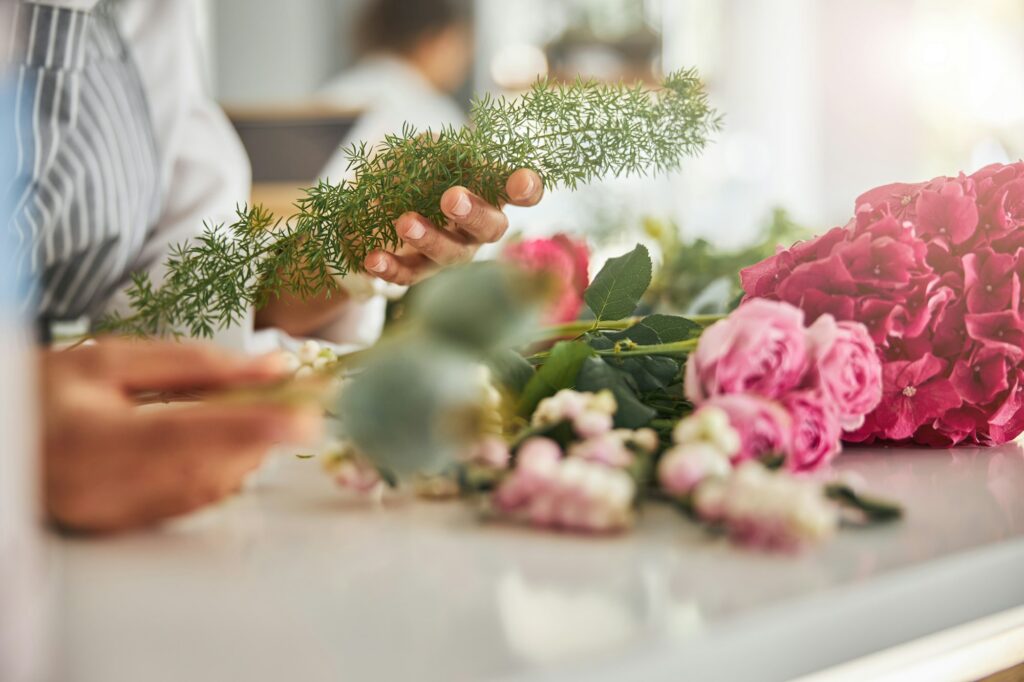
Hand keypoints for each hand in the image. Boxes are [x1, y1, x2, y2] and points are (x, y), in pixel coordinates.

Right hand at [41, 339, 320, 532]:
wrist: (4, 439)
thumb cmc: (50, 392)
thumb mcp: (112, 360)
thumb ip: (194, 364)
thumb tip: (273, 368)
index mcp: (90, 438)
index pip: (182, 433)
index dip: (247, 427)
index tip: (302, 418)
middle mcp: (103, 489)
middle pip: (207, 466)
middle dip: (260, 434)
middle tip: (297, 403)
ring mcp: (116, 517)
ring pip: (210, 488)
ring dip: (247, 451)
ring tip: (255, 414)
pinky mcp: (129, 527)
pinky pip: (194, 501)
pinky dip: (223, 468)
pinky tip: (225, 441)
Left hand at [364, 168, 543, 285]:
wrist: (373, 203)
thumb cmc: (415, 169)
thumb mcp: (423, 151)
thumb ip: (434, 148)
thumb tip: (433, 150)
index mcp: (489, 192)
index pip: (522, 191)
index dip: (527, 188)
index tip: (522, 182)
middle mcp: (478, 228)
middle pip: (491, 229)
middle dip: (474, 214)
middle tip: (452, 198)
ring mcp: (451, 252)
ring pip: (451, 255)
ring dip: (429, 239)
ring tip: (405, 222)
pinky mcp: (418, 270)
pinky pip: (409, 275)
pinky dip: (391, 268)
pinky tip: (373, 258)